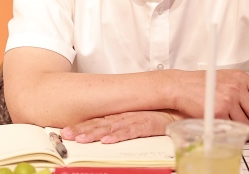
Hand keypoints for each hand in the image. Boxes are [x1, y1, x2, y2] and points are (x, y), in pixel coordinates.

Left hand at [61, 110, 175, 143]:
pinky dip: (120, 135)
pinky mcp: (151, 123)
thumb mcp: (140, 121)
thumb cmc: (163, 115)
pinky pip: (133, 130)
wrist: (183, 107)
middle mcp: (128, 115)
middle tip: (65, 135)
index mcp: (123, 115)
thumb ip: (125, 126)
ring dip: (96, 133)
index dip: (82, 125)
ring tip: (80, 139)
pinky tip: (108, 140)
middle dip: (82, 129)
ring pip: (113, 127)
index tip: (66, 131)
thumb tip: (107, 134)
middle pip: (101, 123)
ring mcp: (138, 119)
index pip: (99, 121)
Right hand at [173, 69, 248, 138]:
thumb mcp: (226, 79)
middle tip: (248, 126)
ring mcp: (229, 99)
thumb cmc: (201, 84)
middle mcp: (236, 86)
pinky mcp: (220, 111)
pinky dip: (227, 129)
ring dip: (239, 127)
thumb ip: (242, 89)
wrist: (181, 86)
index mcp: (241, 77)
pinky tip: (221, 124)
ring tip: (230, 124)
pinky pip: (231, 127)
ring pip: (245, 123)